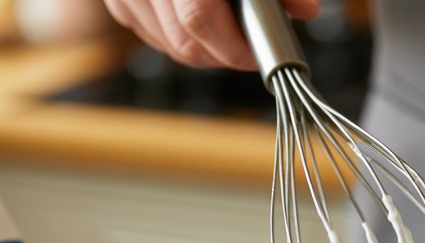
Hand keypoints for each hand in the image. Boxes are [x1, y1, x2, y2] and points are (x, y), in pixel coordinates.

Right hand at [102, 0, 319, 69]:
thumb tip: (305, 9)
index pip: (200, 20)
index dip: (234, 48)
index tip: (258, 54)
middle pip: (184, 43)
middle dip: (223, 55)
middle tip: (249, 47)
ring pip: (168, 45)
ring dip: (202, 48)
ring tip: (227, 29)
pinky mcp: (119, 1)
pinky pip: (151, 35)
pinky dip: (177, 37)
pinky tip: (198, 21)